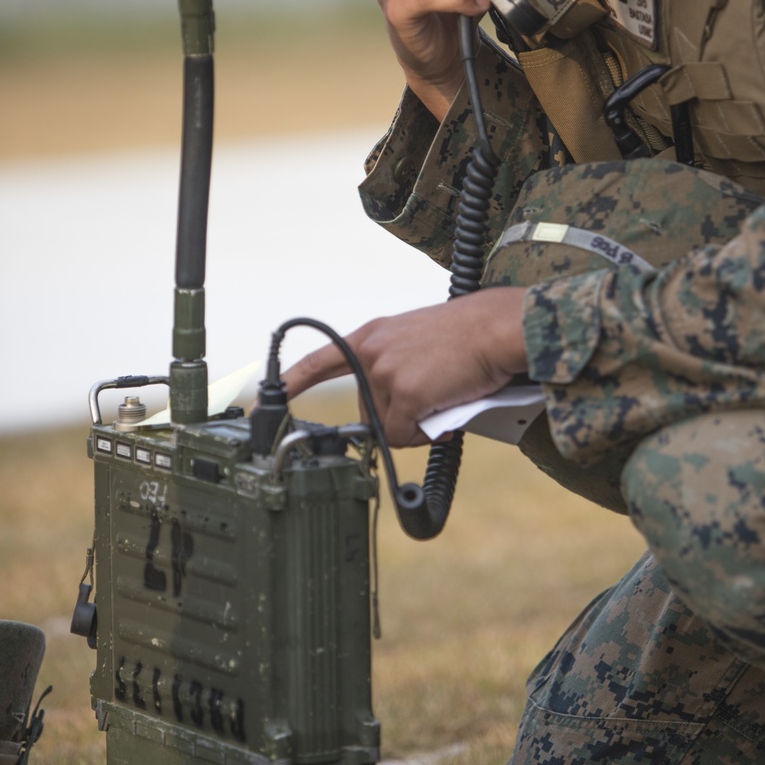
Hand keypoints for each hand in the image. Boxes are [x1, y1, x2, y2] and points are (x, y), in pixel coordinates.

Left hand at [282, 289, 529, 445]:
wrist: (497, 328)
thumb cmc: (471, 335)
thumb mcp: (419, 342)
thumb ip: (395, 368)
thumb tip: (395, 415)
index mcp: (373, 335)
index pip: (320, 360)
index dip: (292, 383)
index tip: (266, 399)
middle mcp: (371, 352)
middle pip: (366, 411)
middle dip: (395, 416)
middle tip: (430, 399)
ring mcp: (385, 373)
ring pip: (388, 428)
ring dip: (415, 425)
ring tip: (444, 397)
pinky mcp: (404, 394)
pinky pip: (405, 436)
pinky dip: (427, 433)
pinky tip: (446, 409)